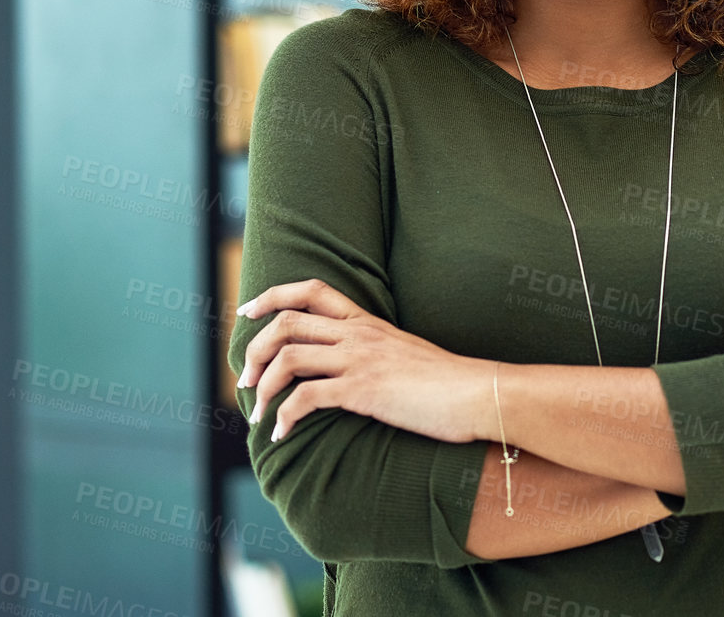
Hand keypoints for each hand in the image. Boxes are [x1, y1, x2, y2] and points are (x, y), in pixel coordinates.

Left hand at [236, 278, 493, 443]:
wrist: (477, 394)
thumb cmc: (448, 382)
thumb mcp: (405, 353)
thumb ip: (375, 350)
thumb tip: (352, 367)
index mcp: (367, 321)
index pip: (311, 290)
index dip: (271, 296)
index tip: (247, 312)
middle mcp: (358, 334)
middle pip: (286, 322)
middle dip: (255, 350)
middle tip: (245, 379)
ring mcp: (360, 360)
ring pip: (288, 357)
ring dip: (262, 387)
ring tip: (257, 414)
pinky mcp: (363, 391)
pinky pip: (306, 398)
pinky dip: (284, 416)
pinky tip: (282, 434)